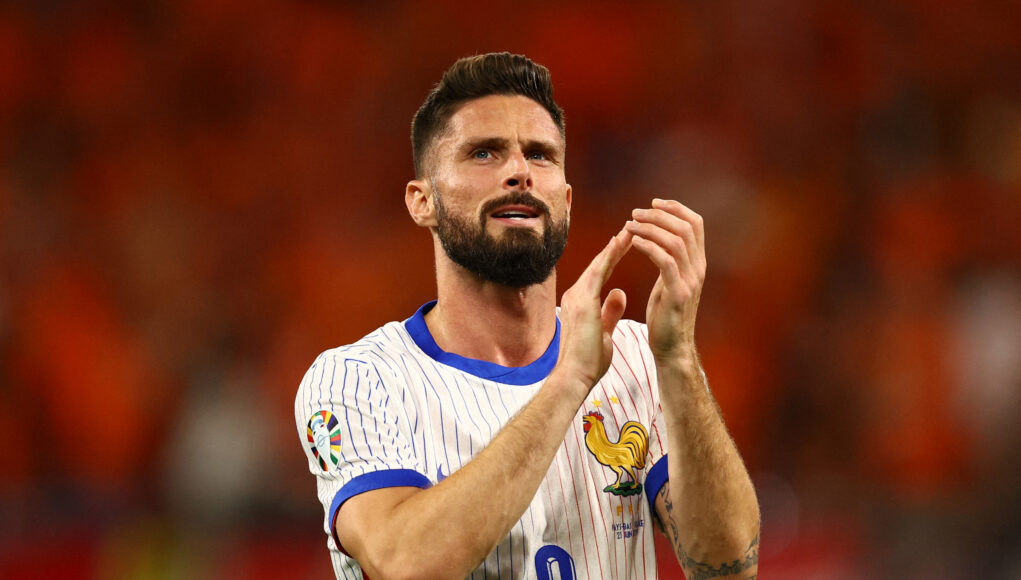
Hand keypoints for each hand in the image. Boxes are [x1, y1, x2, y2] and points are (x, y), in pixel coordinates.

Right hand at [555, 230, 630, 389]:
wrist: (574, 376)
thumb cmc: (587, 361)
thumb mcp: (604, 332)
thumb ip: (610, 311)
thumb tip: (619, 293)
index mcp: (580, 303)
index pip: (599, 274)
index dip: (612, 258)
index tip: (626, 243)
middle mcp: (575, 295)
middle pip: (598, 264)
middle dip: (615, 246)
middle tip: (630, 228)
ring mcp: (577, 296)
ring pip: (599, 263)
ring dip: (615, 246)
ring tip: (630, 229)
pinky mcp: (582, 300)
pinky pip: (599, 271)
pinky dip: (611, 255)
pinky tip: (622, 242)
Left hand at [624, 198, 705, 360]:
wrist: (671, 348)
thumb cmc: (665, 316)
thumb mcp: (669, 283)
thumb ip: (668, 261)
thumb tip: (657, 241)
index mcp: (697, 264)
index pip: (695, 224)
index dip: (676, 208)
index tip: (654, 202)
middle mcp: (698, 269)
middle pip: (685, 227)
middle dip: (659, 214)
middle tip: (635, 212)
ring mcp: (689, 281)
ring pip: (675, 241)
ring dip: (650, 228)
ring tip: (629, 224)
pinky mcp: (677, 294)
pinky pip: (665, 261)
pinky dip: (649, 247)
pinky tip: (633, 242)